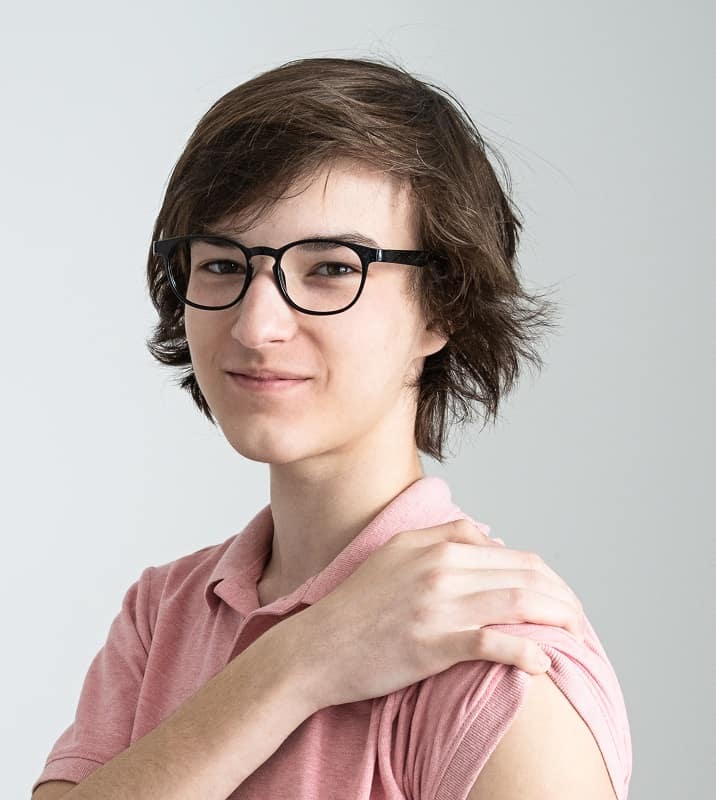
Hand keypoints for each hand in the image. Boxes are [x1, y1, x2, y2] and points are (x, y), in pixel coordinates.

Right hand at [276, 519, 584, 709]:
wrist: (318, 647)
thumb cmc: (356, 606)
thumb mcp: (396, 553)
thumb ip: (442, 538)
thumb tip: (490, 540)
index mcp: (433, 544)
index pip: (511, 554)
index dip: (545, 576)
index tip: (557, 597)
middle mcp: (439, 567)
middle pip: (524, 575)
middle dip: (561, 597)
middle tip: (578, 619)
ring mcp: (437, 605)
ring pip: (517, 603)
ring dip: (556, 620)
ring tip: (576, 637)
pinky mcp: (433, 643)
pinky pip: (493, 643)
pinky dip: (526, 652)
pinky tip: (543, 662)